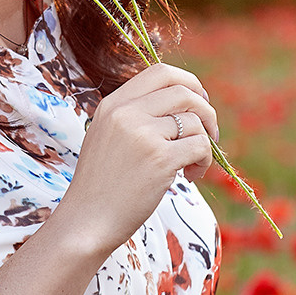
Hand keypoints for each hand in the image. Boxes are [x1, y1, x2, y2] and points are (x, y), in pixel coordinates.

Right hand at [53, 62, 218, 263]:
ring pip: (196, 121)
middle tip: (210, 134)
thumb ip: (134, 116)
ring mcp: (143, 134)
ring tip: (193, 165)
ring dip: (206, 143)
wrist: (86, 222)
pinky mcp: (160, 159)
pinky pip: (200, 146)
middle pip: (184, 91)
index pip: (160, 72)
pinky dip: (205, 161)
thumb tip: (184, 105)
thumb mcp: (107, 137)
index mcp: (112, 104)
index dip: (188, 83)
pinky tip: (190, 177)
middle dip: (206, 111)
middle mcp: (126, 113)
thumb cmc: (101, 186)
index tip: (198, 103)